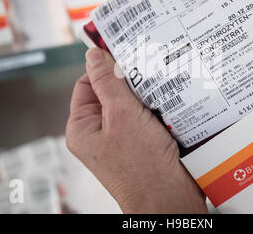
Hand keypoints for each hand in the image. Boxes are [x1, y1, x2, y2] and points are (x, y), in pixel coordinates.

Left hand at [66, 47, 206, 212]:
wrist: (170, 198)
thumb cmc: (142, 166)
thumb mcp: (122, 115)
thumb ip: (108, 82)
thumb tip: (93, 55)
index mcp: (82, 127)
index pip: (86, 84)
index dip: (103, 68)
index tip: (123, 54)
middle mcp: (98, 133)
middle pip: (110, 92)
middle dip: (129, 83)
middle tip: (147, 73)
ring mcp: (120, 139)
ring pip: (131, 104)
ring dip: (146, 97)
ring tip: (160, 92)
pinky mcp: (140, 143)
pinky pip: (146, 116)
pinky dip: (156, 109)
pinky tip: (168, 105)